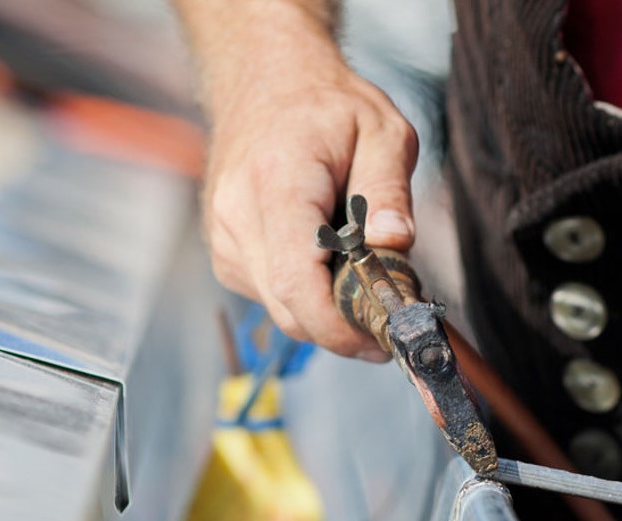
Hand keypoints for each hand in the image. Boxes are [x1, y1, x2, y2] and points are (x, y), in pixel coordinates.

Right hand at [186, 0, 417, 359]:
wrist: (265, 80)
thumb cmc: (328, 106)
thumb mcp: (383, 132)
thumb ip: (390, 191)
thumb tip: (395, 245)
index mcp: (275, 184)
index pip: (295, 282)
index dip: (338, 326)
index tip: (380, 339)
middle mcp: (237, 217)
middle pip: (289, 309)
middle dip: (343, 328)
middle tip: (390, 318)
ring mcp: (225, 239)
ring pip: (281, 310)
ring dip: (328, 312)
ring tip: (362, 274)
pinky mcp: (227, 254)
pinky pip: (272, 297)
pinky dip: (308, 296)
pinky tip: (329, 262)